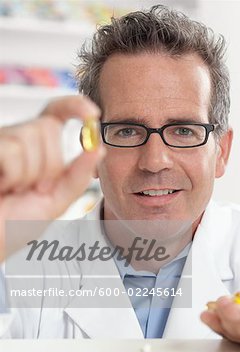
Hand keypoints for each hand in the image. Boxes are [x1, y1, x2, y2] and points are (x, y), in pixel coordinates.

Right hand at [0, 95, 104, 260]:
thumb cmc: (15, 224)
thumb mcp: (55, 202)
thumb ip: (77, 177)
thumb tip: (98, 149)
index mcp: (36, 149)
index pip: (55, 114)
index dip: (74, 106)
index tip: (93, 114)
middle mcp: (16, 139)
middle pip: (48, 128)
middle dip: (49, 166)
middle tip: (33, 189)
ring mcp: (0, 141)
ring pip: (29, 139)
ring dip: (28, 175)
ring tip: (12, 190)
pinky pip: (12, 151)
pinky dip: (12, 176)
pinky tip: (1, 186)